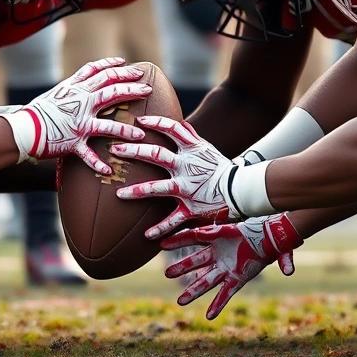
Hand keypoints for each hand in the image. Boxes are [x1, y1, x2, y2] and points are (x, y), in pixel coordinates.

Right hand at [0, 58, 151, 173]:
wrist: (22, 128)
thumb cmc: (38, 111)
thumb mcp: (58, 92)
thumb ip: (75, 85)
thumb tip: (89, 78)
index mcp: (76, 89)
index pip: (99, 72)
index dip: (115, 67)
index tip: (128, 64)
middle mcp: (81, 104)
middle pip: (111, 92)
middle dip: (131, 88)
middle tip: (147, 88)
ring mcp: (78, 124)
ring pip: (107, 125)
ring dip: (125, 130)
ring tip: (140, 134)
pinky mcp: (73, 142)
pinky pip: (87, 155)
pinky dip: (97, 163)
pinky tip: (108, 171)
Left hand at [113, 116, 239, 238]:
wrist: (243, 191)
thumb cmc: (223, 169)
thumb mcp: (209, 150)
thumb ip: (193, 138)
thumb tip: (182, 123)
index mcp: (192, 150)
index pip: (171, 129)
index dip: (155, 122)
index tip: (138, 121)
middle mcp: (187, 167)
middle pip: (156, 154)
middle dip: (133, 150)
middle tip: (114, 149)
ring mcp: (187, 188)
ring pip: (157, 188)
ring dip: (137, 191)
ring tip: (119, 194)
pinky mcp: (191, 208)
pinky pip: (172, 220)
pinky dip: (160, 228)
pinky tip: (146, 235)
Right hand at [161, 213, 303, 319]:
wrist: (274, 235)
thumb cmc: (268, 229)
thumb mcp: (266, 235)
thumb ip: (279, 254)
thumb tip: (290, 271)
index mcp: (221, 236)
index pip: (196, 236)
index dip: (179, 239)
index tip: (161, 243)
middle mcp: (221, 253)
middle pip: (198, 262)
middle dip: (183, 268)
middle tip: (167, 274)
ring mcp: (228, 266)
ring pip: (207, 280)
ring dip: (194, 290)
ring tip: (180, 301)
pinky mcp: (237, 277)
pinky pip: (225, 293)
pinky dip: (218, 304)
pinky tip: (209, 316)